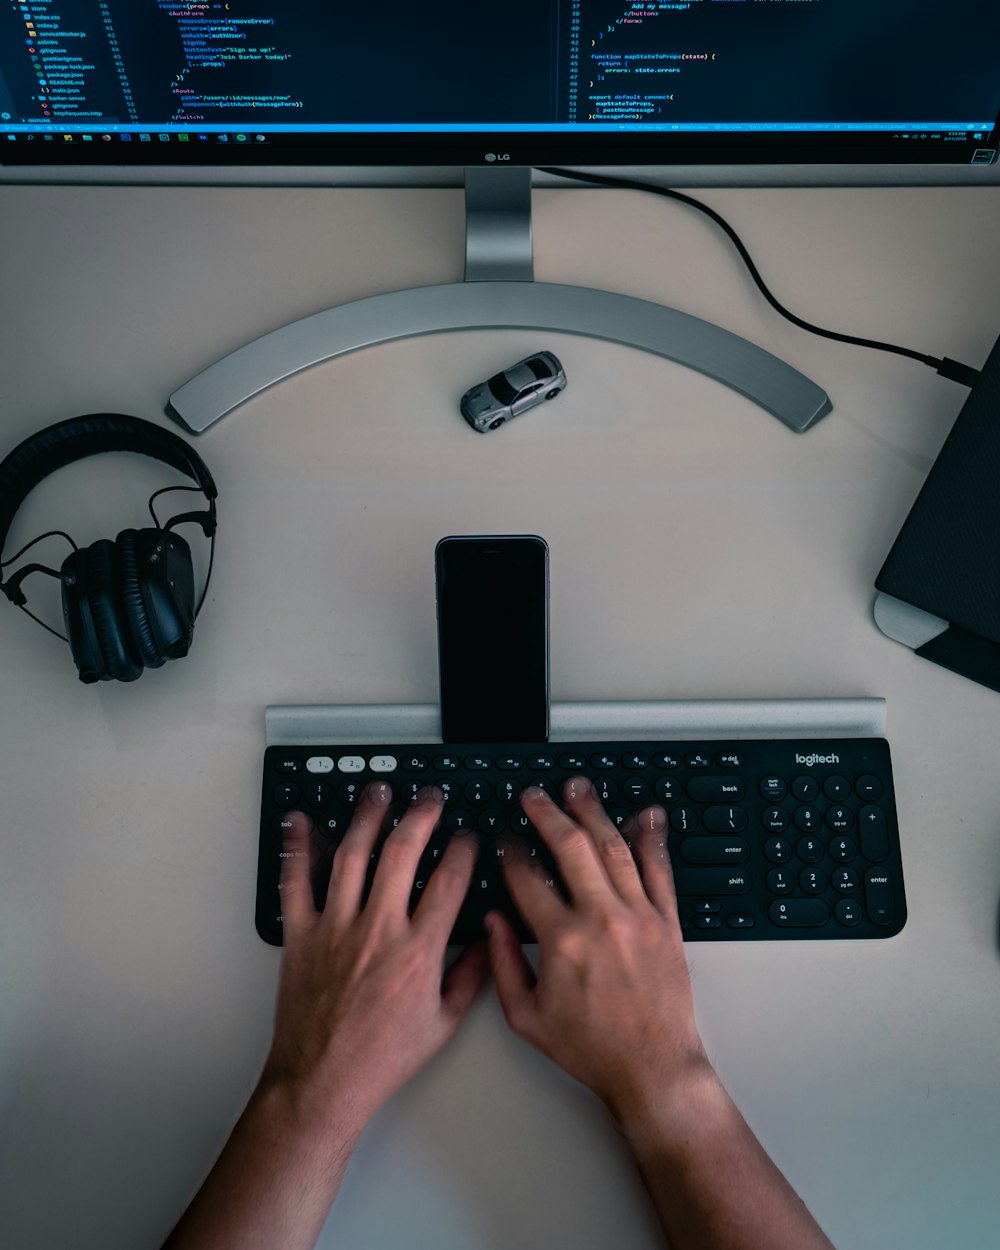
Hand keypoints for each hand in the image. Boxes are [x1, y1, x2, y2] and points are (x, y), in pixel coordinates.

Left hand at [263, 784, 489, 1136]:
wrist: (323, 1083)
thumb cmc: (381, 1059)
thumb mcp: (443, 1023)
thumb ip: (472, 976)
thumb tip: (490, 939)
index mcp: (418, 951)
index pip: (449, 881)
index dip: (463, 849)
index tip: (468, 835)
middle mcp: (378, 930)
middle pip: (403, 852)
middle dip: (420, 815)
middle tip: (428, 798)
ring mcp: (336, 928)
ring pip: (353, 855)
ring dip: (367, 817)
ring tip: (378, 793)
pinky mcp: (301, 936)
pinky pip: (296, 882)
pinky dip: (297, 849)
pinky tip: (300, 822)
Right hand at [486, 779, 711, 1121]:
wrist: (653, 1068)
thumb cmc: (591, 1048)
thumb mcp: (527, 1017)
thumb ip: (504, 964)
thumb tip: (492, 922)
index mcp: (561, 941)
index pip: (527, 878)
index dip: (510, 853)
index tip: (504, 841)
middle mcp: (601, 920)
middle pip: (570, 846)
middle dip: (547, 813)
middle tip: (535, 797)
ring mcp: (637, 916)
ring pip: (613, 847)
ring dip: (593, 812)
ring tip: (578, 789)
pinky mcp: (666, 922)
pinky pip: (659, 869)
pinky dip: (651, 838)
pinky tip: (645, 815)